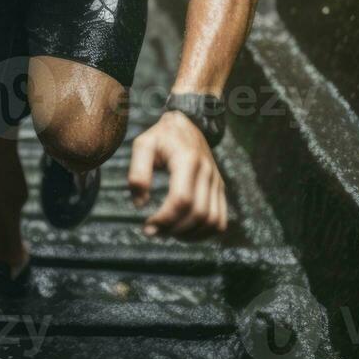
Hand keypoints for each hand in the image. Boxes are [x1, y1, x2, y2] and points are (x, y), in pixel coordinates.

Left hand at [128, 111, 227, 240]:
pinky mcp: (220, 188)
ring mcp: (216, 181)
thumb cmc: (161, 136)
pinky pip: (220, 220)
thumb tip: (140, 204)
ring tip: (168, 233)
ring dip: (190, 235)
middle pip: (198, 213)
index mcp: (187, 160)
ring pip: (212, 221)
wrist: (187, 124)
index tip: (148, 225)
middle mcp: (206, 171)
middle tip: (153, 232)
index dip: (165, 218)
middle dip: (174, 229)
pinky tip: (185, 232)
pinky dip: (205, 233)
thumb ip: (137, 172)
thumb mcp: (143, 145)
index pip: (182, 199)